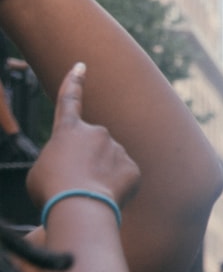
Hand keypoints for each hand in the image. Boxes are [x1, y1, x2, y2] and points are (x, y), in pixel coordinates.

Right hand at [27, 62, 140, 211]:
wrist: (79, 205)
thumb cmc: (52, 190)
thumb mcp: (40, 172)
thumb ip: (61, 159)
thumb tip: (77, 166)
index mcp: (68, 131)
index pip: (69, 102)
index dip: (74, 83)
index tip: (81, 66)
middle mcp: (96, 133)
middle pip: (92, 148)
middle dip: (86, 166)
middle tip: (74, 186)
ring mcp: (117, 148)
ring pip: (109, 164)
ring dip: (98, 179)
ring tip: (87, 194)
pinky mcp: (131, 166)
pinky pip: (122, 178)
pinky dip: (112, 190)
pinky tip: (103, 198)